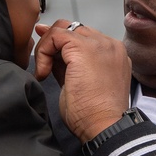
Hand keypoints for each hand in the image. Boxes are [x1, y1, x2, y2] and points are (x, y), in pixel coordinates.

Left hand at [33, 20, 131, 140]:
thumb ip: (68, 66)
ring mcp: (99, 44)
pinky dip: (44, 51)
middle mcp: (110, 45)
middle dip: (52, 42)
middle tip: (42, 63)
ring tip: (44, 71)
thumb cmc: (95, 115)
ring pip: (64, 29)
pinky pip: (56, 36)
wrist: (104, 126)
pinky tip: (43, 72)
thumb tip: (51, 55)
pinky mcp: (84, 48)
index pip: (83, 37)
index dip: (60, 44)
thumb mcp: (80, 84)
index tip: (46, 55)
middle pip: (74, 29)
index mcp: (113, 54)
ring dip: (47, 47)